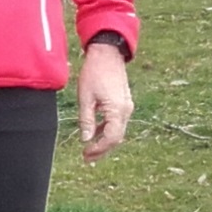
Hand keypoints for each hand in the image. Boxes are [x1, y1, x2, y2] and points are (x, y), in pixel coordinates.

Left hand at [78, 42, 132, 160]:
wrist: (108, 54)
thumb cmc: (94, 73)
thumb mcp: (85, 98)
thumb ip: (86, 120)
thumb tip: (86, 139)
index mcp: (117, 110)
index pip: (111, 138)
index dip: (99, 149)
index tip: (86, 153)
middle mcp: (126, 111)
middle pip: (117, 138)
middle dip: (102, 149)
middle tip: (86, 157)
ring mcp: (127, 107)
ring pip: (118, 131)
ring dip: (105, 141)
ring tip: (89, 149)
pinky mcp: (124, 103)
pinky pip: (117, 122)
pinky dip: (107, 130)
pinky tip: (95, 133)